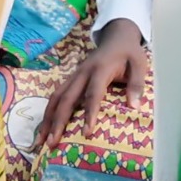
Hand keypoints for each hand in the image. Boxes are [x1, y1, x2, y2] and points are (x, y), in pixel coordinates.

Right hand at [36, 20, 148, 149]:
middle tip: (52, 144)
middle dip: (58, 122)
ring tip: (40, 141)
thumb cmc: (129, 53)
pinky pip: (57, 96)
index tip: (86, 133)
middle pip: (66, 98)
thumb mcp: (139, 64)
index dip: (89, 113)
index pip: (93, 94)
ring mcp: (74, 76)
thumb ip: (137, 84)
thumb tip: (134, 107)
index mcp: (100, 69)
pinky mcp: (71, 79)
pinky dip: (49, 112)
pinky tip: (45, 127)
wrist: (117, 36)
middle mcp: (82, 73)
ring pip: (56, 97)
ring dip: (47, 119)